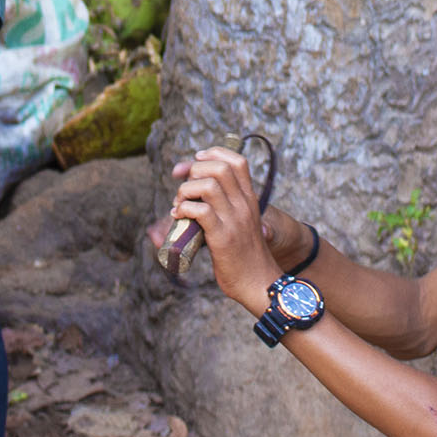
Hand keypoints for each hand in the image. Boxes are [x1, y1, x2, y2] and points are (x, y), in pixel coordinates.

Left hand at [168, 146, 284, 314]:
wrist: (259, 283)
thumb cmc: (245, 256)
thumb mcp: (242, 223)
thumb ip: (227, 207)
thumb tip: (197, 197)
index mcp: (250, 199)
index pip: (237, 161)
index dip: (213, 153)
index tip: (195, 160)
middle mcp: (244, 205)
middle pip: (219, 168)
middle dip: (194, 170)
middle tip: (182, 185)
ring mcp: (234, 220)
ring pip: (208, 186)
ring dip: (186, 190)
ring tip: (179, 204)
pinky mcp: (223, 238)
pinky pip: (200, 211)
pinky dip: (183, 209)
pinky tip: (178, 216)